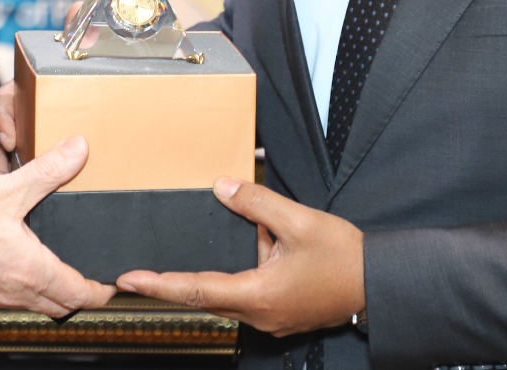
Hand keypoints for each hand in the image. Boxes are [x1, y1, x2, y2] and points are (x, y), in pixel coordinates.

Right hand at [0, 134, 115, 316]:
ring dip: (52, 293)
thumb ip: (47, 171)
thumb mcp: (7, 190)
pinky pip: (12, 299)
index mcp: (34, 271)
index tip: (111, 283)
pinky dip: (26, 289)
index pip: (80, 294)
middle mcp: (18, 291)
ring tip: (59, 272)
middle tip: (91, 280)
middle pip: (61, 305)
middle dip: (79, 295)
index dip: (100, 291)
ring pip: (37, 304)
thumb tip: (78, 150)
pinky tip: (19, 268)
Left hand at [116, 177, 363, 335]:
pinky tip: (261, 245)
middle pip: (204, 296)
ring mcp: (270, 317)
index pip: (196, 288)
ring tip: (245, 238)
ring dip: (216, 270)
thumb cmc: (344, 257)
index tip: (129, 280)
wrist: (378, 283)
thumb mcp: (299, 220)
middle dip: (172, 282)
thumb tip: (222, 189)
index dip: (159, 284)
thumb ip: (257, 204)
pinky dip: (240, 271)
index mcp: (259, 294)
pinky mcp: (279, 313)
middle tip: (138, 273)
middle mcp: (259, 313)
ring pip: (226, 293)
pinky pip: (246, 292)